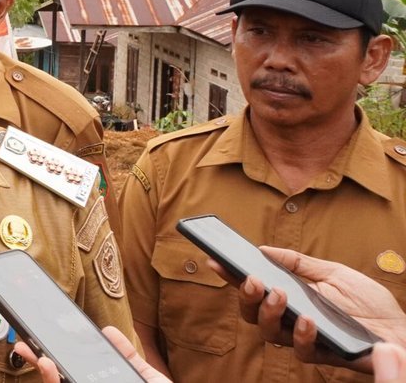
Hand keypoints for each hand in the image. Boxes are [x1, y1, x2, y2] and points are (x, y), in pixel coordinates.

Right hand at [12, 326, 170, 382]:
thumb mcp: (147, 379)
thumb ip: (128, 358)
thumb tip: (109, 332)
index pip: (74, 371)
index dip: (59, 355)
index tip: (47, 337)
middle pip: (60, 379)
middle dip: (40, 360)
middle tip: (26, 344)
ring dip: (45, 374)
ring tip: (41, 358)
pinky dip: (54, 381)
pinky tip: (50, 368)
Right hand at [233, 246, 405, 370]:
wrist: (400, 329)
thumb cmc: (369, 302)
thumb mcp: (333, 273)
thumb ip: (299, 263)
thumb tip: (264, 249)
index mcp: (291, 296)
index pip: (254, 287)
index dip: (231, 275)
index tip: (215, 259)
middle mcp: (291, 318)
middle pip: (252, 313)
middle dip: (246, 296)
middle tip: (253, 280)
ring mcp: (305, 338)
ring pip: (268, 333)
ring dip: (268, 313)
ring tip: (279, 295)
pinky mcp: (323, 354)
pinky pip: (301, 350)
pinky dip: (300, 335)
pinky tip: (307, 320)